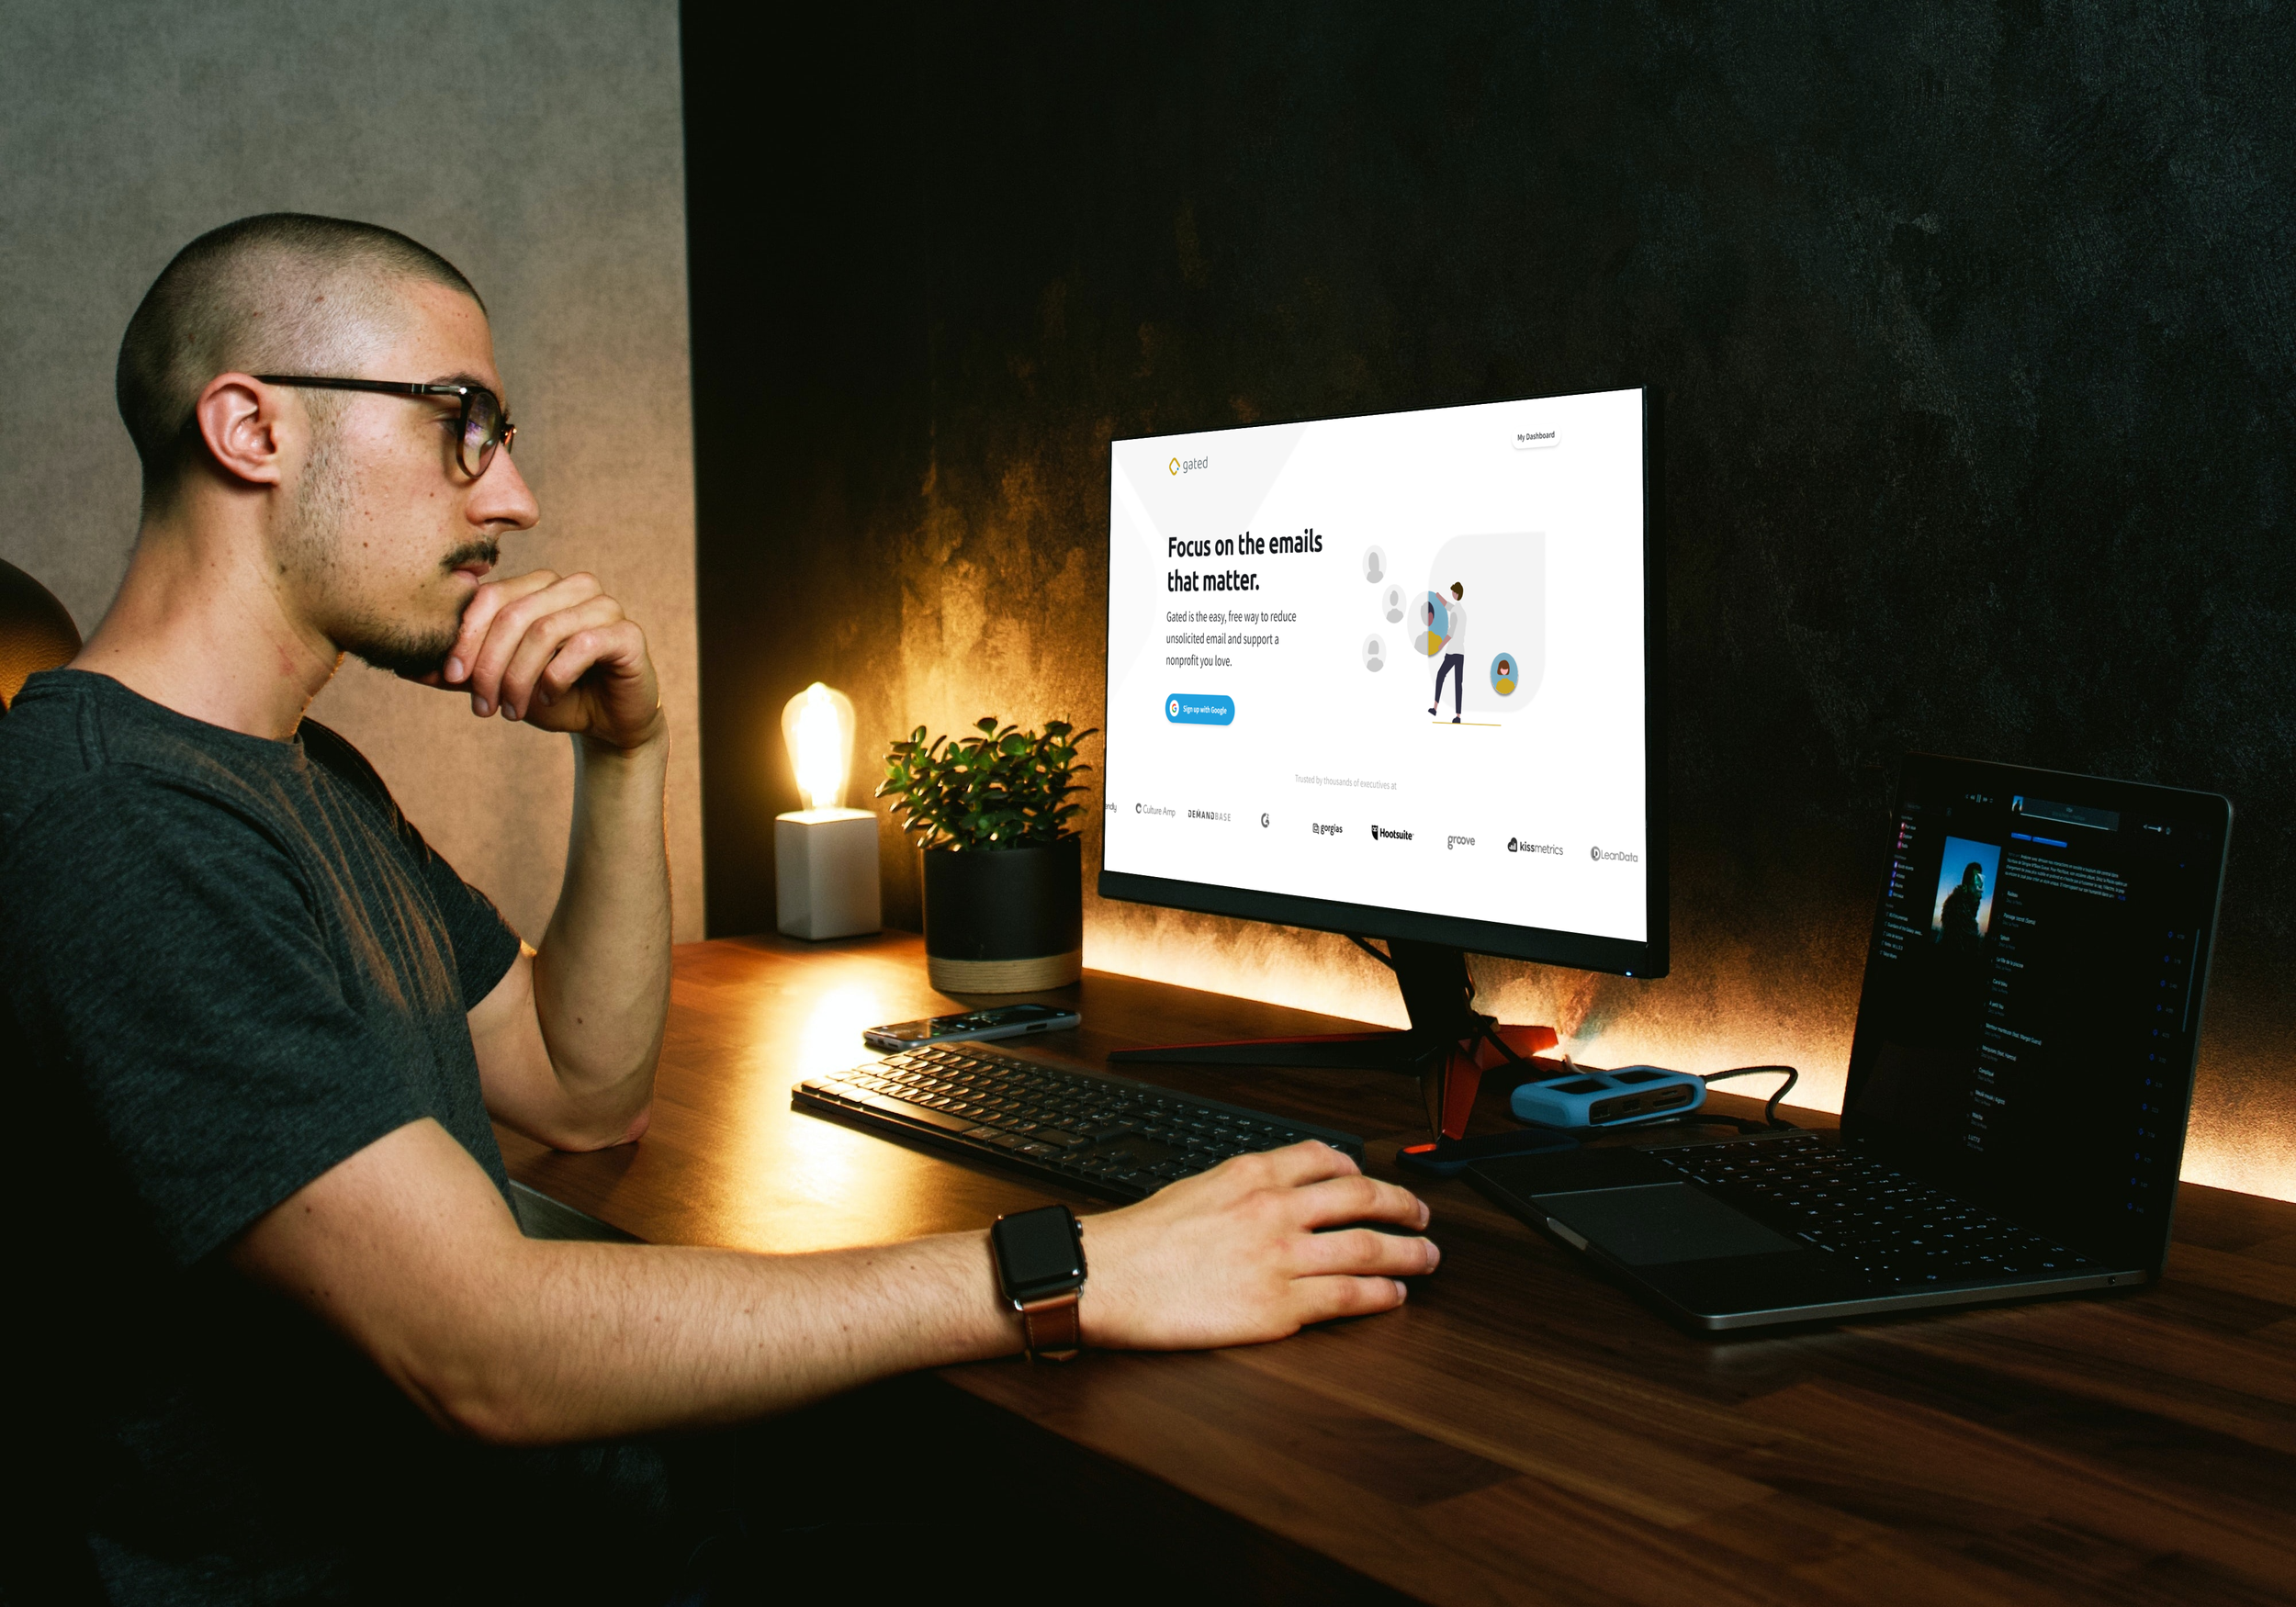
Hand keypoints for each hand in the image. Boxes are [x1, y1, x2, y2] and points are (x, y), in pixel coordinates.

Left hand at [428, 571, 663, 750]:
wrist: (607, 724)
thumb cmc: (553, 695)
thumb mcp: (499, 682)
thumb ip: (461, 671)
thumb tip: (405, 666)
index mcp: (539, 586)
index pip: (490, 598)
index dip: (465, 638)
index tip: (449, 678)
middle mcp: (572, 587)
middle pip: (514, 615)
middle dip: (490, 666)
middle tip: (482, 707)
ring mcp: (603, 607)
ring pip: (544, 630)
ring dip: (520, 678)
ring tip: (512, 711)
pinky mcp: (627, 633)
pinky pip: (583, 645)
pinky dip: (556, 676)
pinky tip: (549, 698)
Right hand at [1076, 1142, 1436, 1349]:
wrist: (1110, 1279)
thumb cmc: (1139, 1240)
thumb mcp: (1195, 1188)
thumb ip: (1241, 1187)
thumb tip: (1272, 1191)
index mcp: (1252, 1174)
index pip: (1325, 1158)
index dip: (1358, 1168)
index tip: (1371, 1179)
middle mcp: (1275, 1209)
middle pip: (1362, 1198)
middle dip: (1402, 1206)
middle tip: (1421, 1215)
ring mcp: (1282, 1258)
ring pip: (1369, 1248)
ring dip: (1408, 1253)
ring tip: (1426, 1258)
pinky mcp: (1279, 1308)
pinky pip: (1348, 1298)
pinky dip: (1381, 1295)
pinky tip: (1394, 1296)